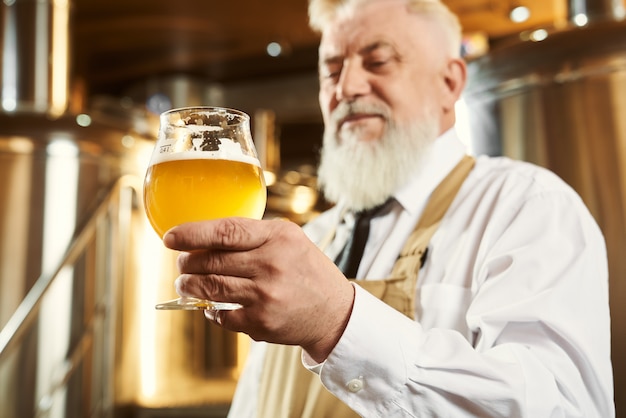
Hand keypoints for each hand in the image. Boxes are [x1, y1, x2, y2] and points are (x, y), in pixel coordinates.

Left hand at [163, 217, 354, 361]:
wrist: (334, 312)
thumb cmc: (306, 271)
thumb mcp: (290, 240)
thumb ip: (254, 235)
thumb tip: (205, 237)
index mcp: (277, 237)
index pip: (225, 231)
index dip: (192, 233)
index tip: (170, 237)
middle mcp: (271, 264)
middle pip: (211, 261)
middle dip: (187, 262)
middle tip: (181, 263)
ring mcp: (265, 295)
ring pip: (210, 288)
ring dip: (189, 285)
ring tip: (185, 283)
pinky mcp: (261, 321)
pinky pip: (221, 315)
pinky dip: (210, 310)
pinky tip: (211, 306)